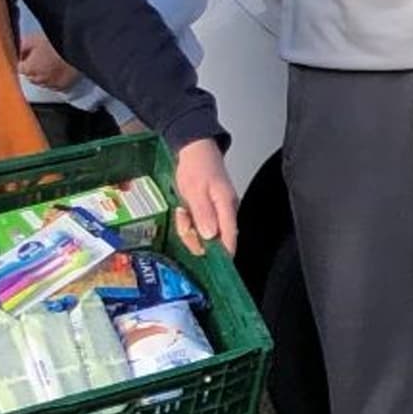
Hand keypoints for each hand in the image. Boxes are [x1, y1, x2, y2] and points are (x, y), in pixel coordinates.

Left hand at [15, 34, 78, 92]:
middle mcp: (39, 79)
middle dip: (34, 70)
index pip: (21, 68)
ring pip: (44, 83)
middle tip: (42, 58)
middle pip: (32, 77)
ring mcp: (53, 84)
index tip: (30, 55)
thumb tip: (19, 51)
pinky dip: (56, 81)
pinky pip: (57, 86)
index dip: (25, 61)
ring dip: (45, 76)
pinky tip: (60, 72)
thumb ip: (23, 46)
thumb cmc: (57, 42)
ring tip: (53, 65)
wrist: (78, 47)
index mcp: (29, 68)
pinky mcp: (65, 86)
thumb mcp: (35, 38)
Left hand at [169, 139, 239, 259]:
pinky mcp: (210, 209)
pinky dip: (189, 221)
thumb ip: (203, 213)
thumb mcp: (195, 190)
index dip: (221, 255)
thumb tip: (209, 235)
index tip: (211, 264)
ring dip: (189, 227)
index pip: (229, 239)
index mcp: (226, 207)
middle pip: (215, 239)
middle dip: (194, 236)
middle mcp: (226, 211)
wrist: (195, 149)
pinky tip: (184, 210)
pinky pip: (200, 224)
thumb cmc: (197, 166)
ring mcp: (218, 210)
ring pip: (205, 232)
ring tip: (182, 210)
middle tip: (183, 221)